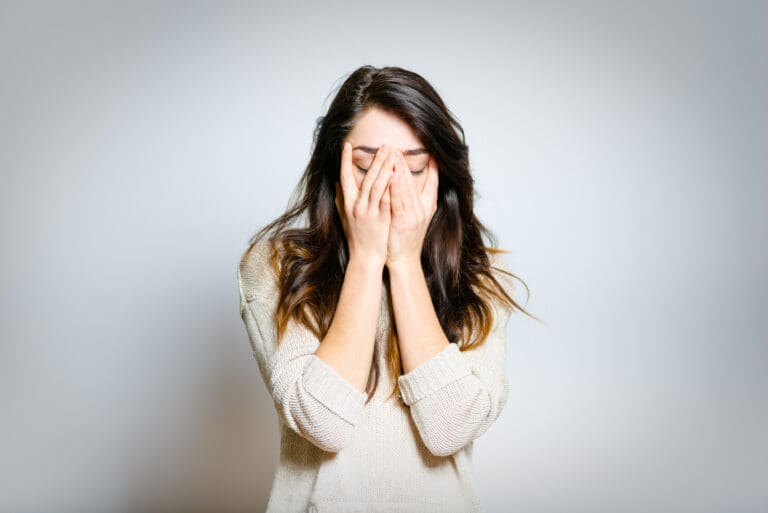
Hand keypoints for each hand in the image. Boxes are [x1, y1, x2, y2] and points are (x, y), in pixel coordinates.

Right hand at [335, 142, 395, 267]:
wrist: (364, 257)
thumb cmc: (356, 238)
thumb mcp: (344, 218)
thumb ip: (341, 200)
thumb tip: (337, 183)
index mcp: (347, 203)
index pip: (344, 177)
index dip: (344, 161)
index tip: (347, 146)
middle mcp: (356, 206)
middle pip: (366, 178)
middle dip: (375, 160)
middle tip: (384, 145)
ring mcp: (368, 212)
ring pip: (376, 185)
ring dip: (384, 168)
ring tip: (392, 154)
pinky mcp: (380, 218)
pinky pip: (385, 199)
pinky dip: (390, 186)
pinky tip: (396, 174)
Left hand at [385, 150, 438, 269]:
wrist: (404, 261)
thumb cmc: (406, 239)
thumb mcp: (414, 217)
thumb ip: (413, 201)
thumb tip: (410, 185)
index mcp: (427, 208)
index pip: (433, 184)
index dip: (433, 168)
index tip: (432, 154)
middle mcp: (422, 210)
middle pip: (415, 182)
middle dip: (406, 164)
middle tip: (399, 148)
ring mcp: (413, 216)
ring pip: (406, 189)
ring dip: (401, 172)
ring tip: (395, 156)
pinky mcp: (403, 222)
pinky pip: (399, 202)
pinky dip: (396, 189)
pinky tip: (393, 177)